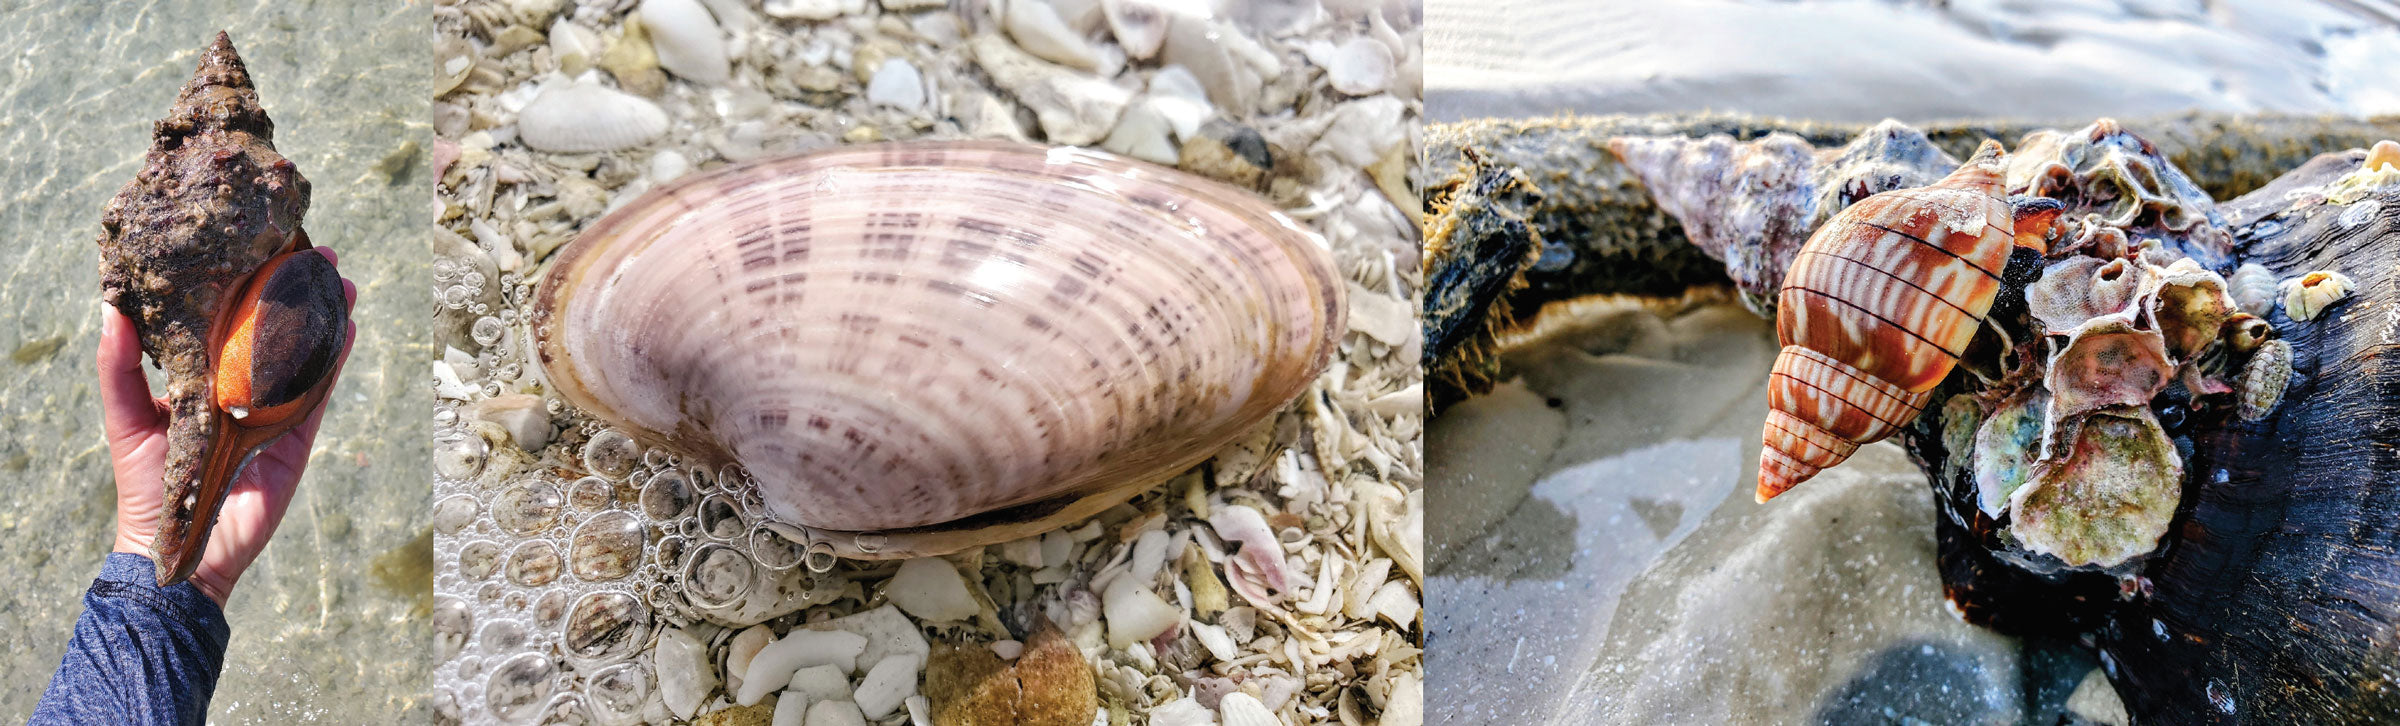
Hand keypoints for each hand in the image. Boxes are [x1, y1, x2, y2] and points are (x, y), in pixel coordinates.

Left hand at [100, 247, 356, 606]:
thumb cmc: (146, 483)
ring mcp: (272, 409)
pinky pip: (320, 390)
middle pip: (276, 329)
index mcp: (202, 376)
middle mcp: (241, 386)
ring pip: (305, 353)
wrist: (180, 542)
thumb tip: (110, 308)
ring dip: (326, 316)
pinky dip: (335, 359)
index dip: (250, 285)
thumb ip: (118, 366)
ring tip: (343, 282)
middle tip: (319, 254)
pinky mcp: (295, 435)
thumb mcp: (125, 416)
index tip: (265, 248)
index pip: (230, 320)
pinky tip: (348, 326)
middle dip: (299, 292)